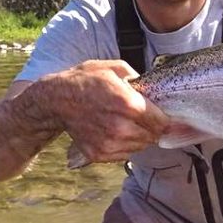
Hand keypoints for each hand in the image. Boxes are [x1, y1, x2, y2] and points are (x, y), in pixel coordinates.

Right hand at [42, 59, 168, 163]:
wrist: (55, 100)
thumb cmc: (86, 80)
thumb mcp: (116, 68)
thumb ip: (140, 79)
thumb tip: (154, 90)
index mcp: (128, 104)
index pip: (162, 122)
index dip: (167, 120)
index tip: (167, 117)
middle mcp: (120, 127)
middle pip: (153, 136)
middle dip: (154, 128)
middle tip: (146, 118)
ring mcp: (108, 143)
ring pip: (140, 147)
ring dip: (140, 137)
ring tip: (129, 123)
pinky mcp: (99, 154)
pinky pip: (125, 154)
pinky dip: (125, 145)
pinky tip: (116, 131)